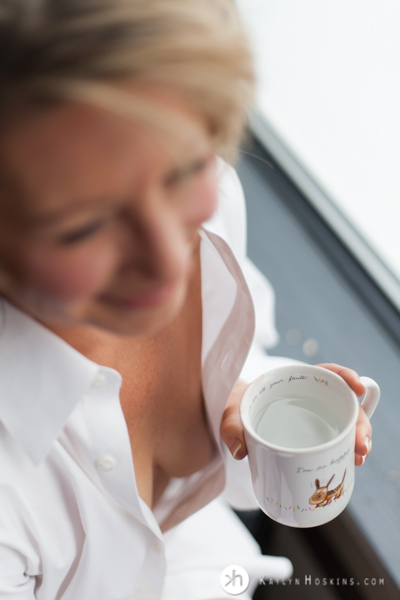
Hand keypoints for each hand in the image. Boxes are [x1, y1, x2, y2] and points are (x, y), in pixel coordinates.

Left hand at [220, 365, 372, 466]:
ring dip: (358, 438)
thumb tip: (240, 450)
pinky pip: (337, 439)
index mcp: (293, 381)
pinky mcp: (316, 435)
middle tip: (361, 445)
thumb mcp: (231, 413)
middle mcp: (310, 397)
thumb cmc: (237, 408)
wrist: (236, 419)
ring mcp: (316, 416)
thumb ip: (232, 427)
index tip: (357, 388)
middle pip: (343, 402)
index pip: (326, 373)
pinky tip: (353, 461)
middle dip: (359, 422)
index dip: (346, 377)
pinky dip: (347, 449)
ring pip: (345, 422)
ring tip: (359, 456)